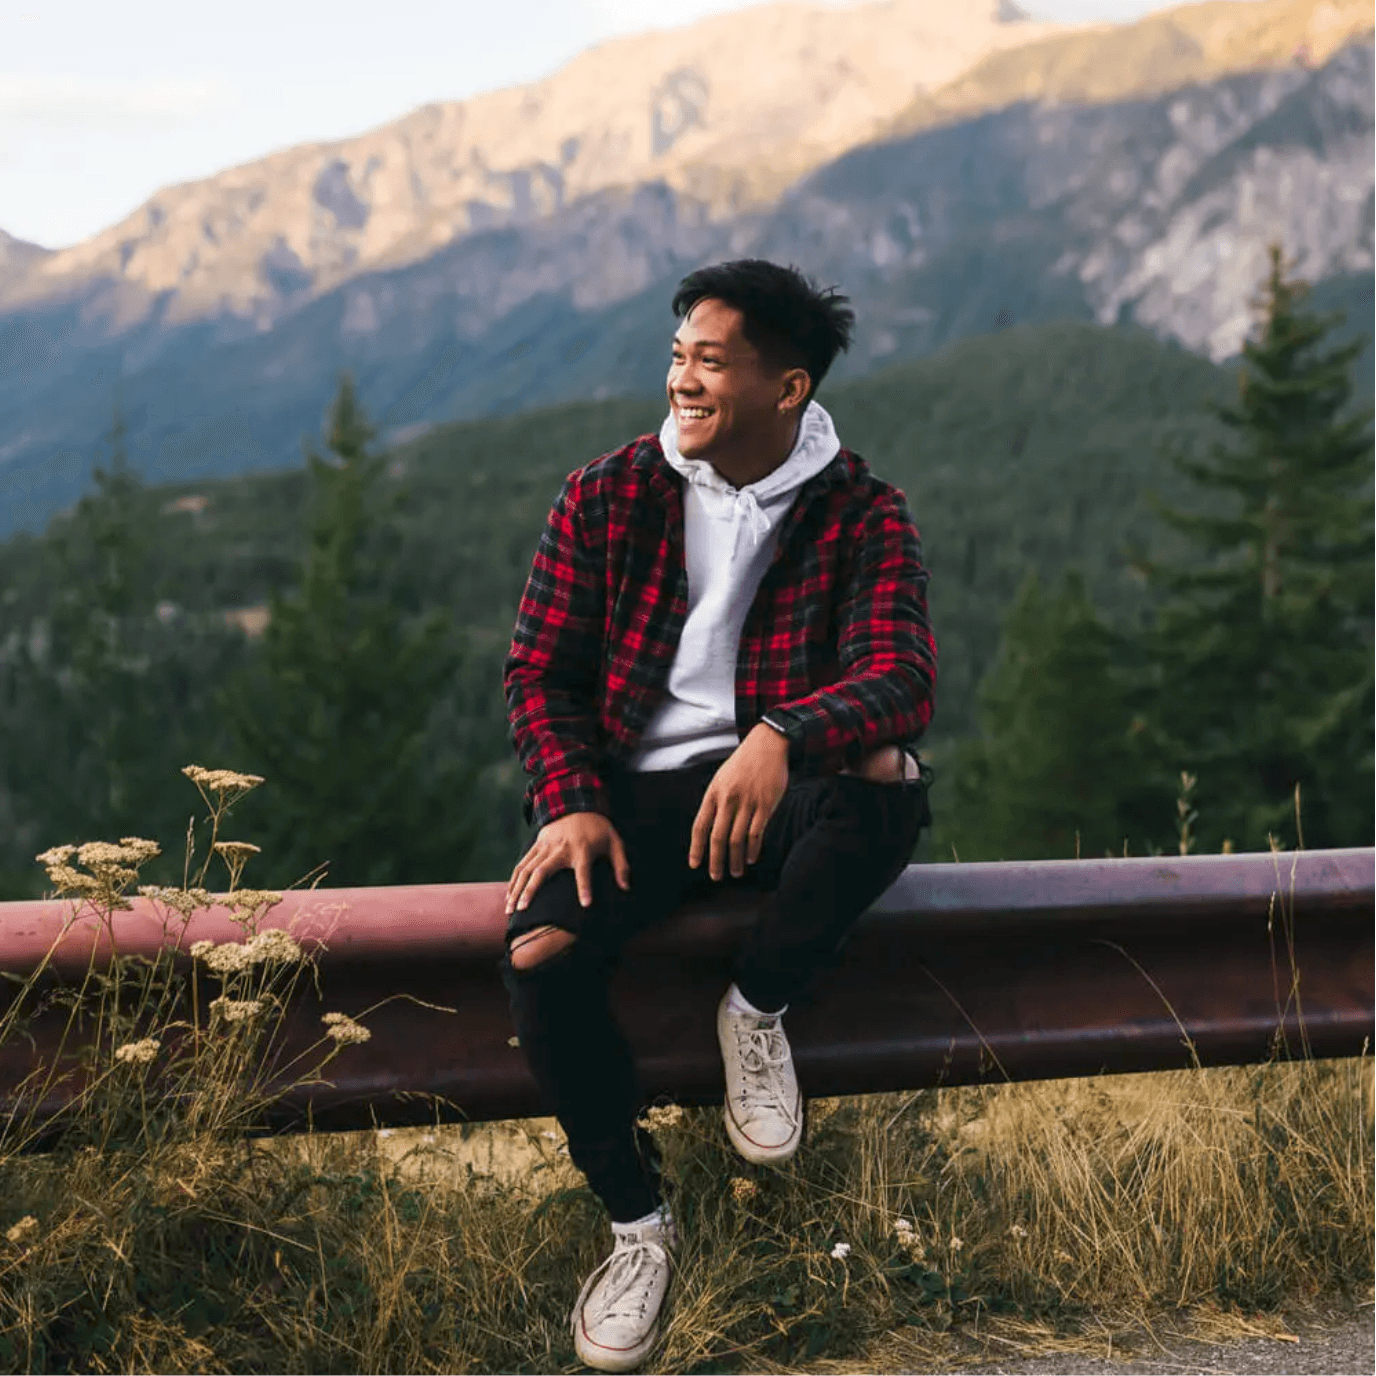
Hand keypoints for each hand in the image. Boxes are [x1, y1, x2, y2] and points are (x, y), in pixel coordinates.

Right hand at [505, 811, 630, 913]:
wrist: (578, 804)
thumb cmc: (599, 829)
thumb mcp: (615, 843)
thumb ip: (621, 866)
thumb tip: (626, 888)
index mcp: (583, 849)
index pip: (584, 871)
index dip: (585, 887)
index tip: (586, 905)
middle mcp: (561, 848)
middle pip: (543, 870)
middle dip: (531, 890)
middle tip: (522, 909)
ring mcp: (546, 846)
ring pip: (527, 868)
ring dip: (517, 888)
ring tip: (509, 908)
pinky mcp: (537, 844)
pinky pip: (522, 863)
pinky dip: (514, 880)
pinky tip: (508, 895)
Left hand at [689, 723, 789, 880]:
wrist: (767, 745)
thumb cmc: (743, 763)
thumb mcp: (721, 779)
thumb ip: (716, 802)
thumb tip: (710, 827)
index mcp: (713, 793)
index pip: (700, 826)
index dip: (696, 848)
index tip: (695, 864)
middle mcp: (728, 799)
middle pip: (718, 837)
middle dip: (715, 861)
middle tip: (716, 876)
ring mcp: (747, 802)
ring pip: (737, 839)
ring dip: (735, 859)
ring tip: (735, 872)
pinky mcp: (765, 804)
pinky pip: (756, 833)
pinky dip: (752, 849)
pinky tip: (750, 859)